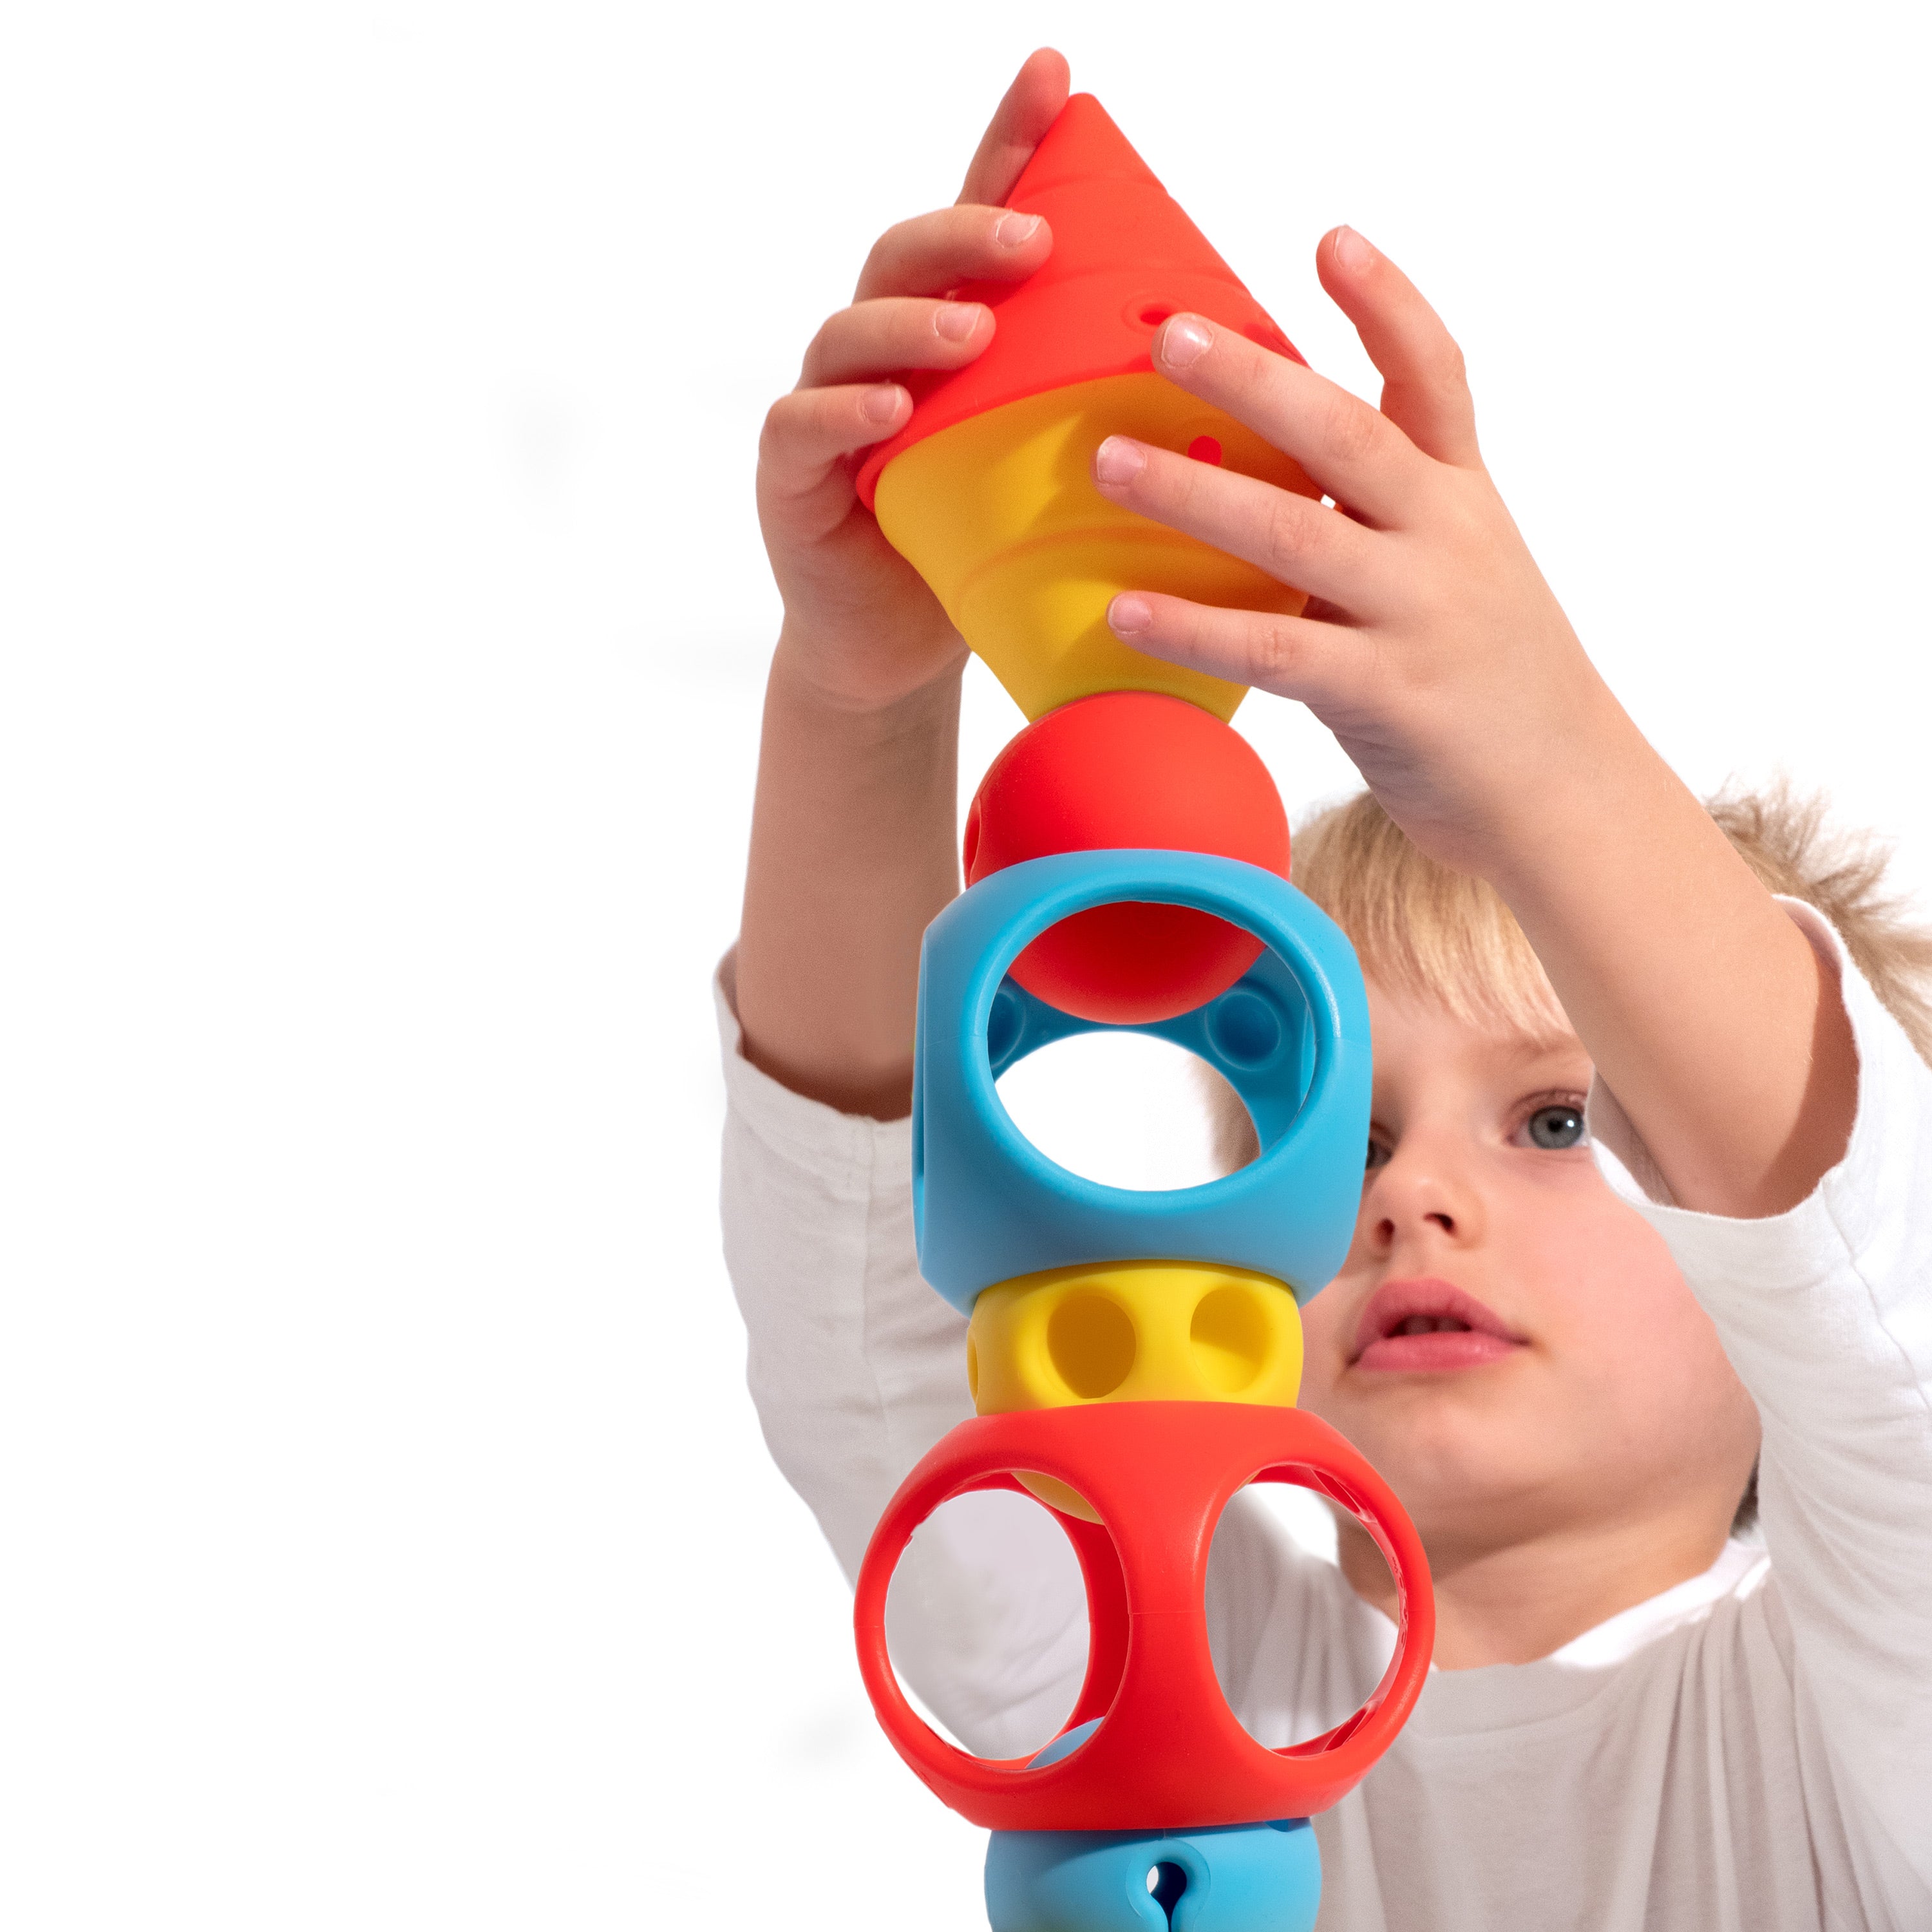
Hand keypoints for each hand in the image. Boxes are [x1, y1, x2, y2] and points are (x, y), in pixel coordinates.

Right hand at [755, 49, 1066, 713]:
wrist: (898, 650)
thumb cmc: (983, 549)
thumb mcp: (1052, 466)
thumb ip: (1101, 404)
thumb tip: (1239, 363)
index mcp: (952, 332)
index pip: (980, 219)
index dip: (1010, 142)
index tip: (1056, 75)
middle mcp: (884, 350)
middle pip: (908, 256)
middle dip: (967, 233)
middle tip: (1031, 235)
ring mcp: (830, 405)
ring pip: (852, 331)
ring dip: (913, 322)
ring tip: (971, 328)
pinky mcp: (792, 475)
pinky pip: (806, 428)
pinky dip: (847, 412)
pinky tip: (891, 409)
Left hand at [1094, 237, 1856, 1215]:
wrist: (1564, 795)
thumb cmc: (1488, 681)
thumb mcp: (1456, 573)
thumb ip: (1379, 519)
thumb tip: (1266, 474)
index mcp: (1463, 497)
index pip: (1434, 376)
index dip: (1385, 302)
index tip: (1327, 239)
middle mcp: (1448, 539)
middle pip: (1347, 435)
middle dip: (1254, 378)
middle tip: (1168, 332)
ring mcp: (1422, 615)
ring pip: (1297, 535)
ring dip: (1195, 493)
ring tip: (1107, 458)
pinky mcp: (1390, 695)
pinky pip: (1276, 651)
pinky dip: (1196, 627)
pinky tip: (1124, 612)